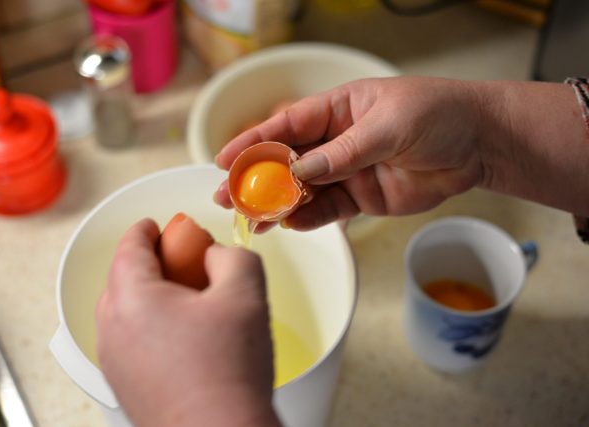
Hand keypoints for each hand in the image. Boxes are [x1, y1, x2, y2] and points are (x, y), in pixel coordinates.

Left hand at [95, 219, 279, 426]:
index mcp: (133, 298)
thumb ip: (232, 255)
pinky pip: (131, 340)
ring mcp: (114, 362)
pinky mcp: (124, 386)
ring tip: (191, 305)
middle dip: (151, 263)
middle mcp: (113, 329)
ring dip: (151, 297)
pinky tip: (186, 339)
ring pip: (126, 311)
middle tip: (185, 265)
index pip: (130, 247)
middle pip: (123, 278)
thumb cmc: (228, 373)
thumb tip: (215, 257)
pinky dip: (150, 327)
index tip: (158, 226)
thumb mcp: (245, 292)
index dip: (145, 230)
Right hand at [214, 76, 484, 229]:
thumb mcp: (389, 125)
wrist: (478, 144)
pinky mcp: (361, 198)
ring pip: (303, 190)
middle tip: (227, 199)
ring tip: (253, 221)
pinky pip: (328, 211)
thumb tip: (301, 171)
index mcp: (337, 109)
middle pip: (286, 162)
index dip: (253, 143)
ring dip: (277, 205)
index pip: (286, 126)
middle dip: (256, 180)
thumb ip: (344, 151)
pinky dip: (308, 219)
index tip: (224, 160)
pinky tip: (290, 225)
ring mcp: (347, 171)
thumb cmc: (437, 114)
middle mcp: (336, 140)